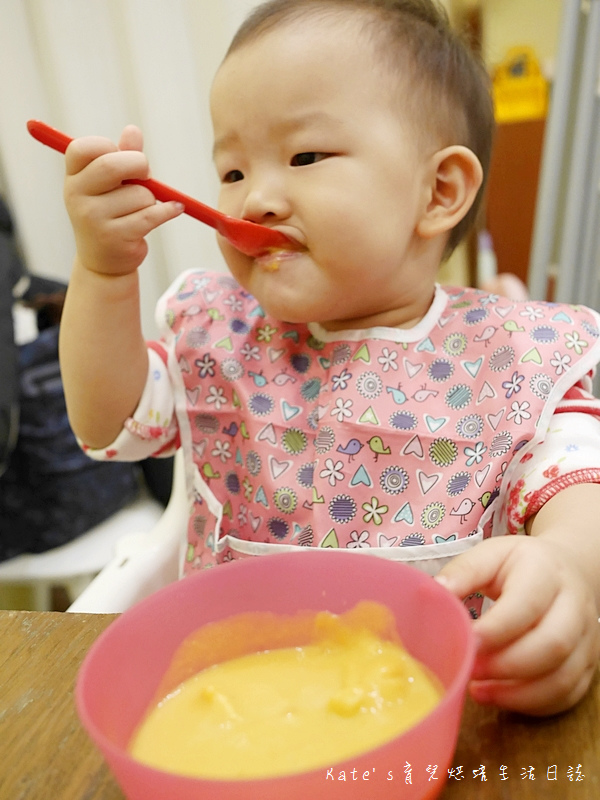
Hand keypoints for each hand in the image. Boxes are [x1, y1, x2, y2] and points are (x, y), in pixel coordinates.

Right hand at [63, 125, 182, 275]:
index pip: (84, 148)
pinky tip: (175, 209)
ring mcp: (93, 218)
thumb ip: (121, 156)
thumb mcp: (110, 184)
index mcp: (73, 177)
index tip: (122, 157)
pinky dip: (169, 210)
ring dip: (151, 199)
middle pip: (111, 165)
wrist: (105, 261)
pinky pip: (152, 214)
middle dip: (139, 165)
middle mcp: (77, 196)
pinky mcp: (115, 237)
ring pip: (139, 193)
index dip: (110, 147)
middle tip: (146, 175)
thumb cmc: (110, 214)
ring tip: (141, 210)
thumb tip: (133, 130)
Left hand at [436, 535, 599, 715]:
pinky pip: (567, 696)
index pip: (526, 606)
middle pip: (552, 645)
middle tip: (468, 669)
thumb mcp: (490, 555)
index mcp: (546, 572)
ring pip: (563, 678)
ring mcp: (586, 639)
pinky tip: (499, 697)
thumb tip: (432, 594)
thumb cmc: (519, 565)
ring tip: (477, 690)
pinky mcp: (587, 665)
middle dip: (505, 665)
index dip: (494, 630)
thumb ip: (462, 572)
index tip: (464, 642)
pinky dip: (531, 704)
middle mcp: (575, 606)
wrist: (567, 569)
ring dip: (517, 693)